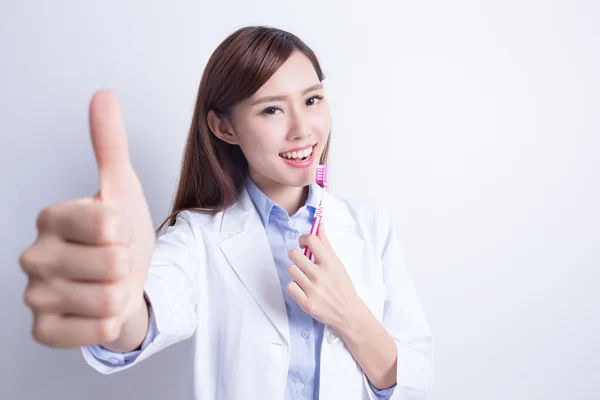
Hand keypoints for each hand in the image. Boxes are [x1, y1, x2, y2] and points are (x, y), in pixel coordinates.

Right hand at [19, 90, 155, 347]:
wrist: (127, 281)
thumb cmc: (122, 236)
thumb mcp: (122, 189)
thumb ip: (110, 145)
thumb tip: (103, 95)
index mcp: (51, 217)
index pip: (108, 223)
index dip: (128, 231)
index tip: (118, 232)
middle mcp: (33, 255)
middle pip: (112, 262)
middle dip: (127, 264)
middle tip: (116, 261)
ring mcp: (35, 295)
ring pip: (107, 298)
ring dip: (122, 293)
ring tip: (110, 285)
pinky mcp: (43, 330)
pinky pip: (93, 331)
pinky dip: (110, 323)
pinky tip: (101, 310)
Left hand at [286, 223, 363, 330]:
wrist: (348, 313)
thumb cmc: (342, 286)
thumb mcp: (337, 263)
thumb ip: (326, 244)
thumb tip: (319, 224)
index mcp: (330, 263)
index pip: (311, 240)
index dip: (303, 239)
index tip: (304, 245)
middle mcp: (320, 275)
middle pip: (294, 254)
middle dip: (297, 257)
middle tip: (303, 263)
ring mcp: (313, 290)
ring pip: (291, 270)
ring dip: (296, 272)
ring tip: (304, 277)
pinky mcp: (306, 303)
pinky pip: (290, 286)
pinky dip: (294, 287)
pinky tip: (303, 289)